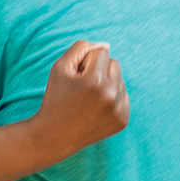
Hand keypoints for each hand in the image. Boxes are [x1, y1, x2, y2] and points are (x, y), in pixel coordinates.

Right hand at [32, 40, 129, 155]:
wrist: (55, 136)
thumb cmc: (56, 98)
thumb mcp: (60, 67)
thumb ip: (82, 48)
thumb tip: (106, 45)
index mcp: (96, 80)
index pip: (102, 52)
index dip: (86, 62)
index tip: (76, 78)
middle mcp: (111, 95)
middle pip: (115, 64)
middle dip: (100, 71)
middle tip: (83, 88)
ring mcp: (119, 110)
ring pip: (120, 80)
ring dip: (107, 85)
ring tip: (89, 100)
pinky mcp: (123, 120)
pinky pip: (124, 97)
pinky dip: (112, 100)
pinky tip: (96, 110)